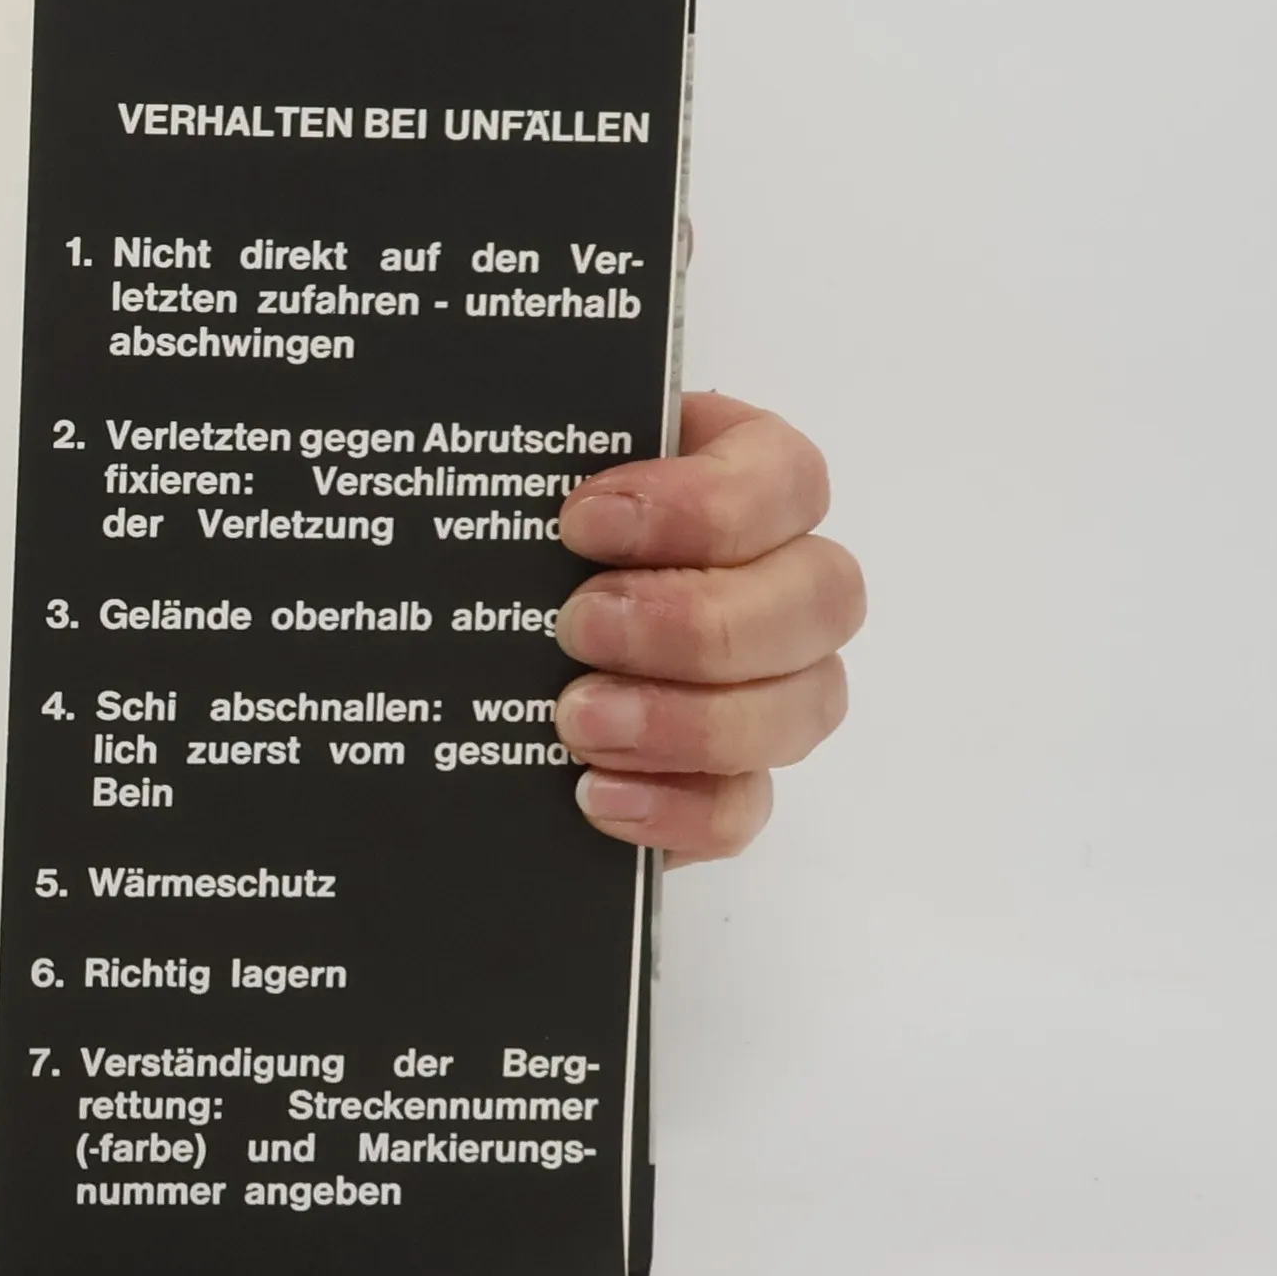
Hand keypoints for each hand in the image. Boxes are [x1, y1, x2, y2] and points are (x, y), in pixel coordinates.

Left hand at [555, 391, 865, 863]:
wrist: (455, 657)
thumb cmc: (515, 540)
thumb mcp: (525, 485)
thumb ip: (543, 469)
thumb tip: (535, 481)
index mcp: (743, 476)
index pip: (785, 477)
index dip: (702, 503)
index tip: (583, 522)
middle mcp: (780, 580)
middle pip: (820, 598)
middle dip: (697, 620)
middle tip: (579, 627)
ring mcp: (772, 688)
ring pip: (804, 705)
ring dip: (692, 719)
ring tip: (576, 719)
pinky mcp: (729, 779)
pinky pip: (744, 806)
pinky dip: (677, 806)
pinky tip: (595, 792)